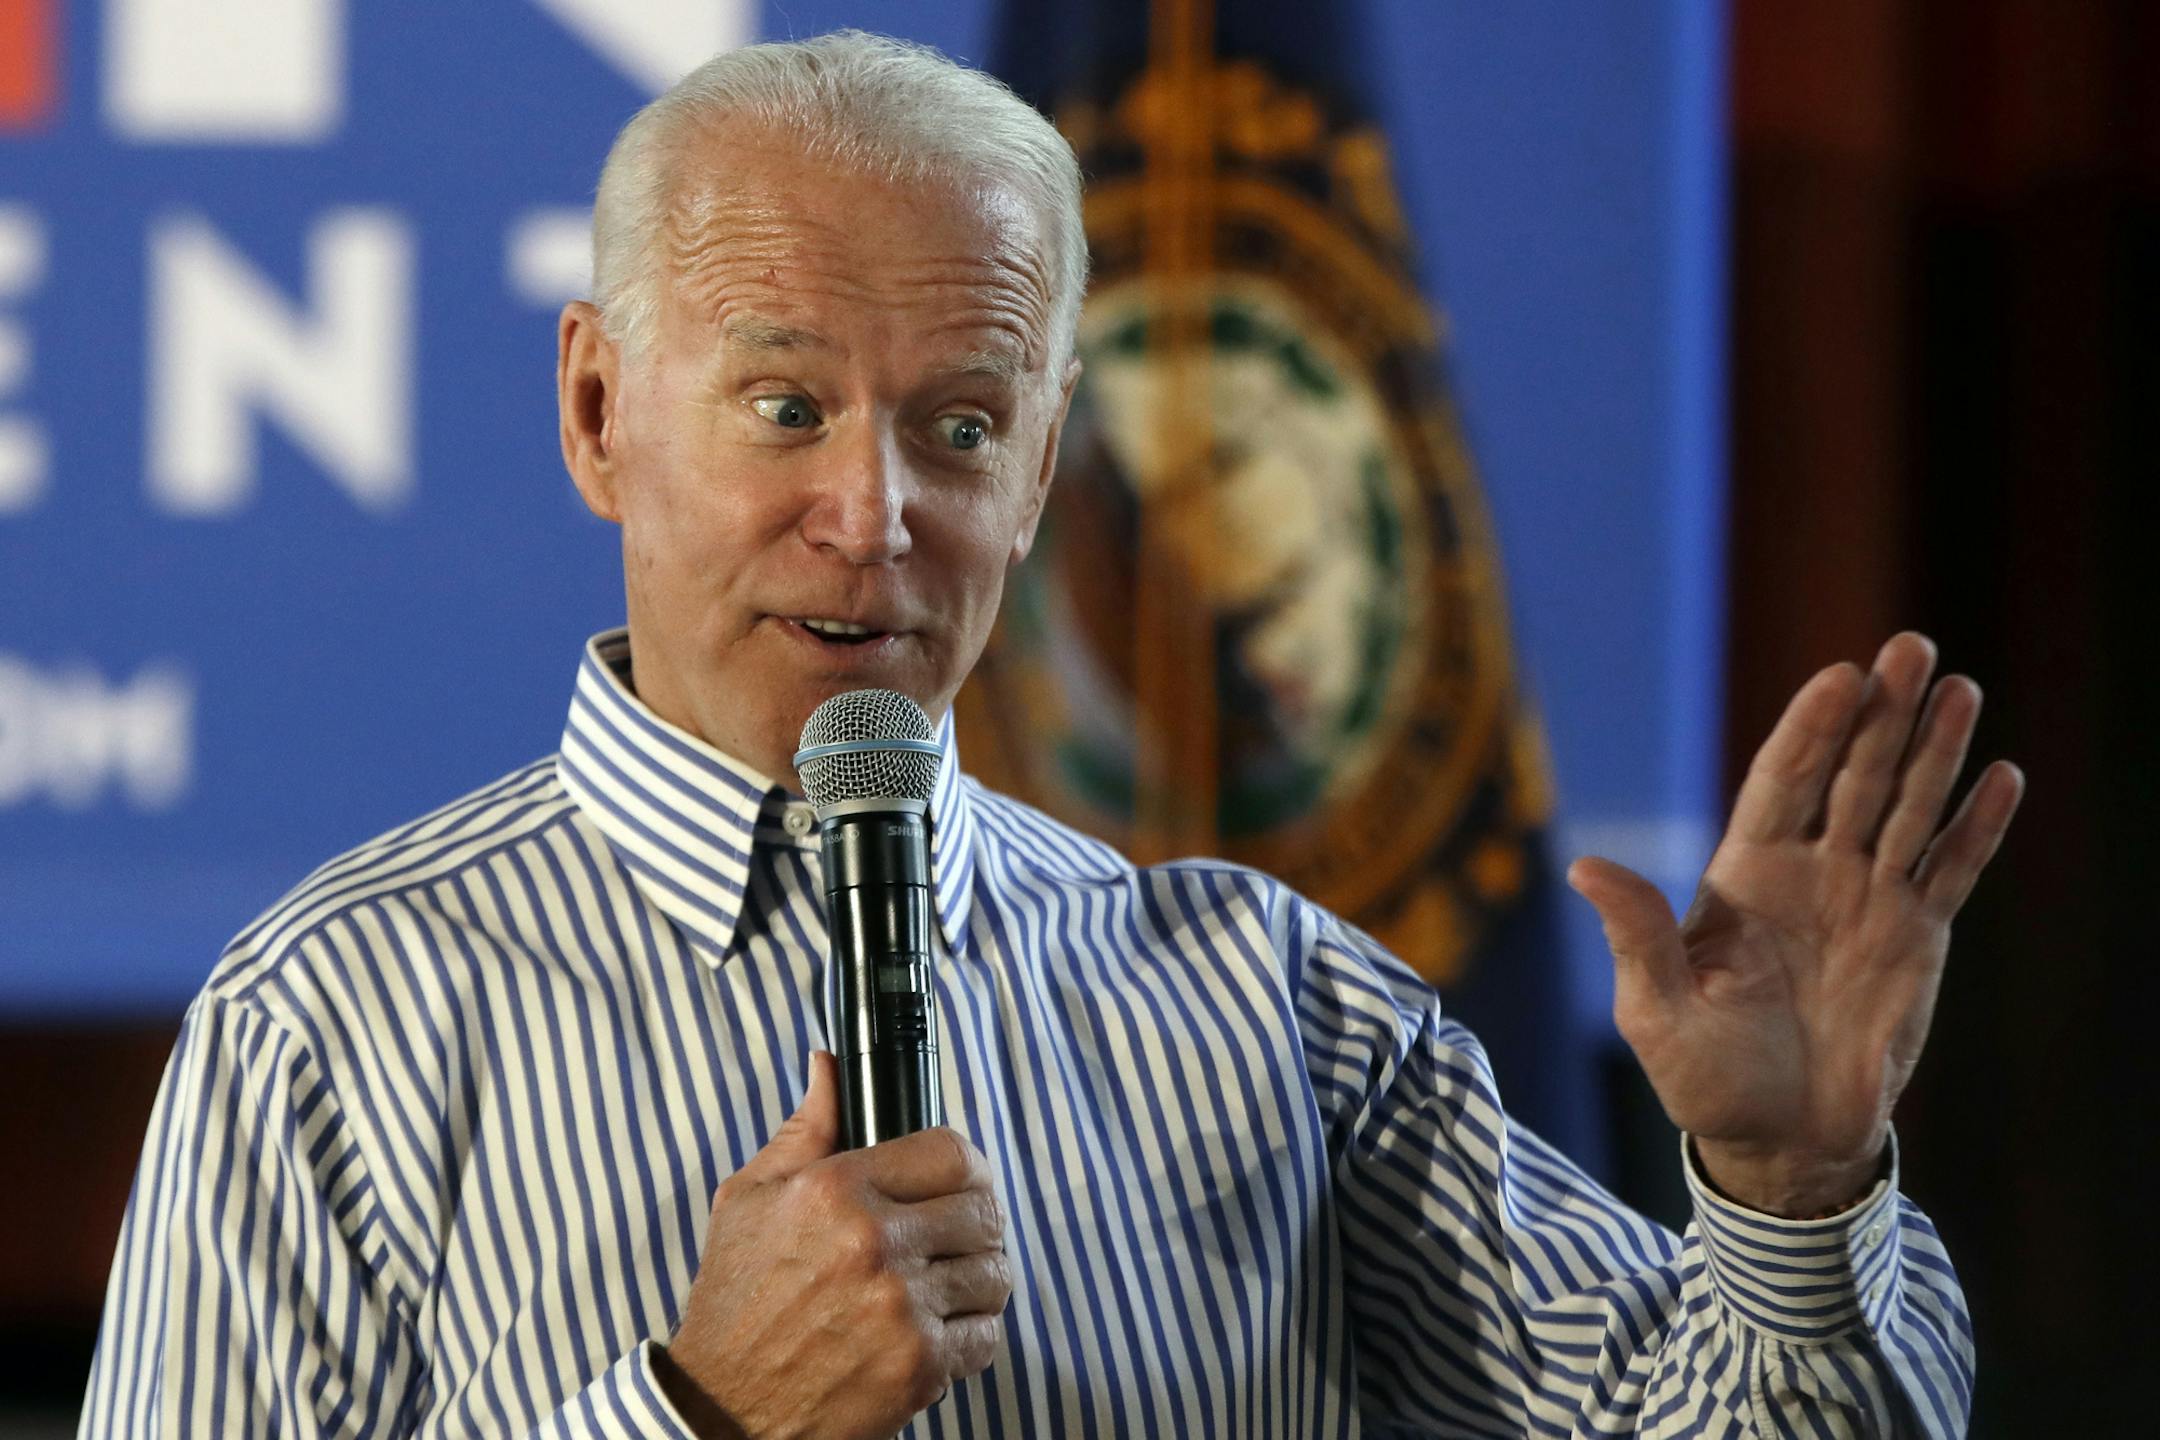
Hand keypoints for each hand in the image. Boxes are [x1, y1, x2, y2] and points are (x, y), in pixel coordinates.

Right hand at [658, 1051, 1011, 1439]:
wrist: (722, 1407)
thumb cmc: (735, 1301)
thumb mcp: (750, 1199)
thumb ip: (805, 1129)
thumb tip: (829, 1067)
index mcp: (837, 1190)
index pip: (951, 1151)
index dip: (967, 1164)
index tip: (963, 1179)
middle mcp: (875, 1244)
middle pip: (984, 1211)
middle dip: (977, 1222)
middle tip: (956, 1235)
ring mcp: (902, 1308)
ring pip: (994, 1273)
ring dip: (979, 1278)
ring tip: (947, 1284)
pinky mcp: (919, 1367)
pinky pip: (986, 1335)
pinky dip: (972, 1333)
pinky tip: (938, 1328)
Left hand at [1568, 633, 2023, 1215]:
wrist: (1780, 1140)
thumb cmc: (1704, 1077)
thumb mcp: (1656, 1009)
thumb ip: (1637, 934)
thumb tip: (1581, 867)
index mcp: (1743, 874)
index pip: (1783, 780)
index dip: (1812, 728)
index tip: (1841, 675)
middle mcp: (1810, 872)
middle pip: (1852, 775)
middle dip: (1881, 713)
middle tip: (1912, 646)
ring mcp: (1867, 900)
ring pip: (1908, 808)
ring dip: (1935, 751)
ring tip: (1960, 689)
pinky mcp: (1916, 939)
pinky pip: (1951, 870)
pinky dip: (1977, 827)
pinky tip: (2000, 776)